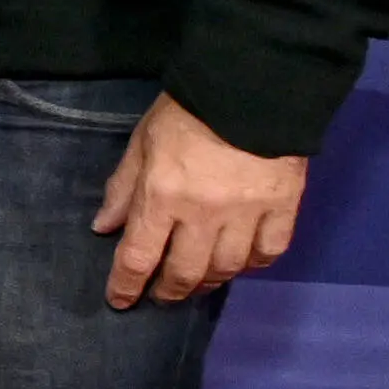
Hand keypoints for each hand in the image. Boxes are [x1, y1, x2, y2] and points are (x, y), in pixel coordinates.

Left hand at [94, 90, 306, 310]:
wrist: (254, 87)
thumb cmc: (188, 112)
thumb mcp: (142, 143)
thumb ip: (123, 187)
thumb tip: (104, 228)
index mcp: (162, 196)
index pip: (138, 256)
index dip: (126, 286)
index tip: (120, 301)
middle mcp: (204, 214)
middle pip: (185, 272)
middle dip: (169, 291)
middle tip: (162, 296)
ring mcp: (247, 214)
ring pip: (227, 268)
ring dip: (209, 283)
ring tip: (197, 284)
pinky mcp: (284, 208)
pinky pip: (269, 252)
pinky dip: (253, 265)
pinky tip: (241, 264)